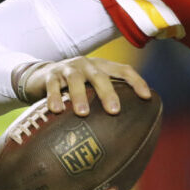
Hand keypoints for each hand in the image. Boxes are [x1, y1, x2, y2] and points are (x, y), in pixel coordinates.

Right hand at [23, 57, 150, 116]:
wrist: (42, 74)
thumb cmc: (76, 85)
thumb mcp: (93, 85)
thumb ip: (107, 97)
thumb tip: (129, 124)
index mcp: (102, 66)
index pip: (124, 70)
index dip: (136, 81)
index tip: (147, 97)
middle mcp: (87, 65)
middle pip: (100, 76)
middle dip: (108, 93)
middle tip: (114, 111)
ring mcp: (68, 69)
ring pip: (75, 80)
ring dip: (80, 96)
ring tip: (83, 113)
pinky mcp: (50, 75)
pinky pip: (52, 86)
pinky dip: (54, 97)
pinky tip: (56, 110)